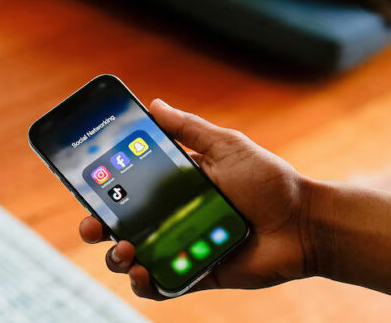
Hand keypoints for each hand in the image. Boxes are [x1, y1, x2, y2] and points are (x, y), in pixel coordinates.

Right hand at [79, 99, 311, 298]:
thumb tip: (152, 104)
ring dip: (118, 256)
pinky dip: (145, 284)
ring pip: (135, 257)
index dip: (104, 188)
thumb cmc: (270, 181)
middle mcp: (176, 216)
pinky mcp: (197, 274)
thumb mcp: (228, 146)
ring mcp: (184, 247)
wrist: (305, 222)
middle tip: (93, 224)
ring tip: (125, 249)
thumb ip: (190, 129)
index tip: (85, 183)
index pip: (131, 186)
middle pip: (124, 224)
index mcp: (179, 185)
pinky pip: (162, 285)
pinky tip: (142, 272)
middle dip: (99, 226)